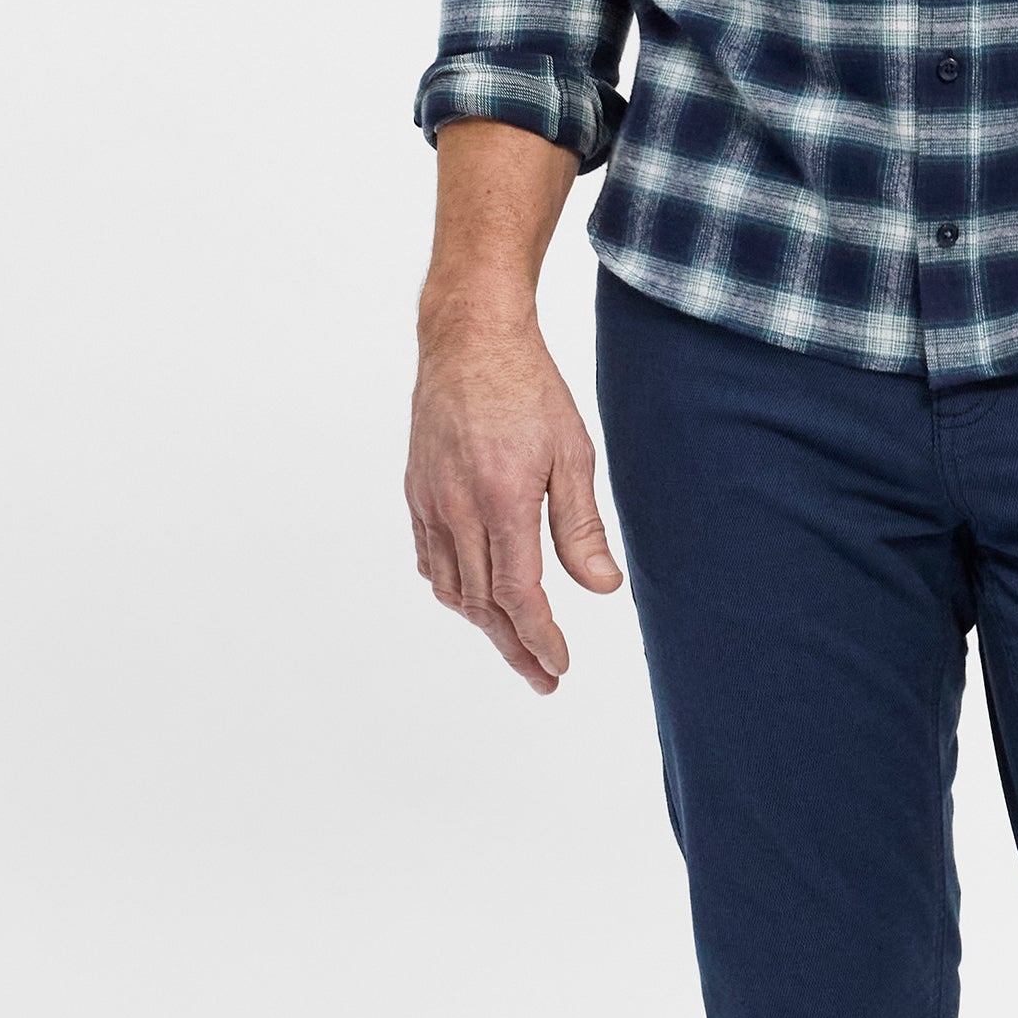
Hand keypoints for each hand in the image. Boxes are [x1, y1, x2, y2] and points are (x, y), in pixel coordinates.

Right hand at [405, 311, 624, 691]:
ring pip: (450, 588)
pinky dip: (454, 590)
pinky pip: (430, 560)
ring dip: (483, 625)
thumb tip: (601, 588)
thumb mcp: (573, 453)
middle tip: (543, 677)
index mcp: (501, 499)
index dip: (538, 638)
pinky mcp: (417, 493)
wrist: (469, 340)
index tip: (558, 665)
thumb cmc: (529, 389)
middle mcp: (457, 508)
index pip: (516, 595)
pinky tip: (476, 600)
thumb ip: (581, 527)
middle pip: (481, 604)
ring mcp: (430, 502)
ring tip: (517, 645)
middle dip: (514, 647)